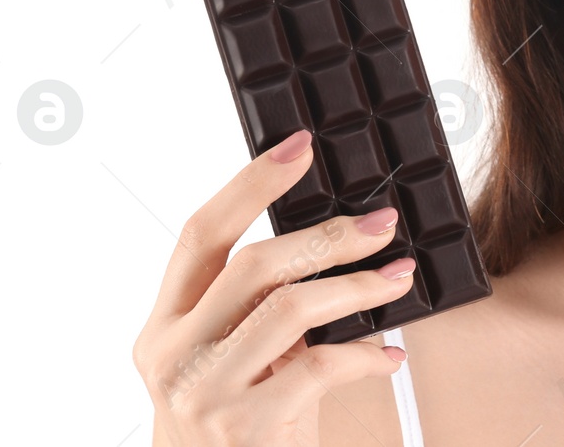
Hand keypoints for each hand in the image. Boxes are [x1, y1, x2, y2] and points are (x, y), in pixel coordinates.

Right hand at [132, 129, 414, 445]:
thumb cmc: (237, 429)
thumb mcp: (232, 362)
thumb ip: (257, 310)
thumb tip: (333, 240)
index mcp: (164, 326)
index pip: (200, 234)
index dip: (251, 183)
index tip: (299, 146)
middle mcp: (172, 356)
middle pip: (254, 264)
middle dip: (329, 236)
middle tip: (382, 224)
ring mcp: (204, 393)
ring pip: (292, 308)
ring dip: (359, 287)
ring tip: (400, 278)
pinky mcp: (244, 427)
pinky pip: (320, 367)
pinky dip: (365, 354)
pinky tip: (389, 354)